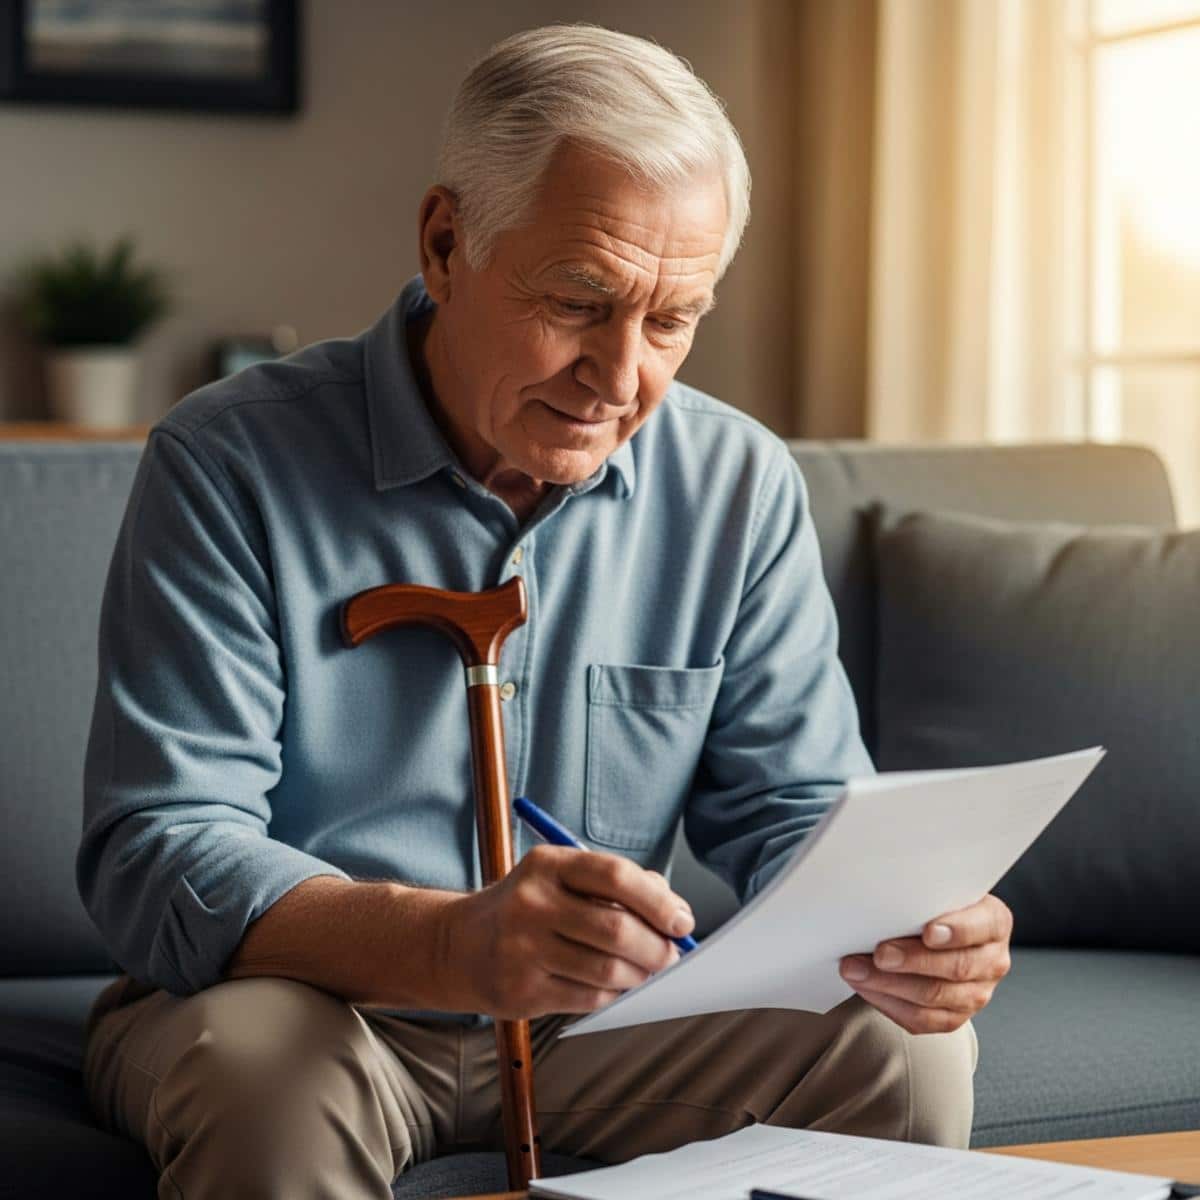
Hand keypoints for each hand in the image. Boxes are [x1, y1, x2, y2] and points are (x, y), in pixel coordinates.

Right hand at [443, 844, 694, 1019]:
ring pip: (607, 970)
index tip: (682, 921)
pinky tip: (615, 986)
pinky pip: (588, 998)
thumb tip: (674, 911)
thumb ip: (618, 885)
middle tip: (672, 956)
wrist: (459, 945)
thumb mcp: (562, 878)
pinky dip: (613, 995)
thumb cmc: (529, 908)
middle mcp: (532, 903)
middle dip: (657, 948)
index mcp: (548, 865)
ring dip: (640, 976)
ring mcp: (523, 949)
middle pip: (616, 929)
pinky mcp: (521, 991)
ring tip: (647, 973)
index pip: (615, 876)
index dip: (658, 901)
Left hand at [838, 894, 1012, 1033]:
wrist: (936, 933)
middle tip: (879, 954)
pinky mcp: (954, 1017)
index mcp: (994, 922)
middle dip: (912, 960)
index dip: (957, 931)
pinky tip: (865, 986)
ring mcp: (976, 993)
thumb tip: (887, 893)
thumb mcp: (937, 891)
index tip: (928, 931)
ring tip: (856, 969)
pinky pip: (921, 1019)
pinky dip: (887, 1002)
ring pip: (934, 996)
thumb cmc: (932, 906)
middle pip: (956, 967)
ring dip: (889, 984)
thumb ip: (924, 893)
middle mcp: (992, 960)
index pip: (982, 926)